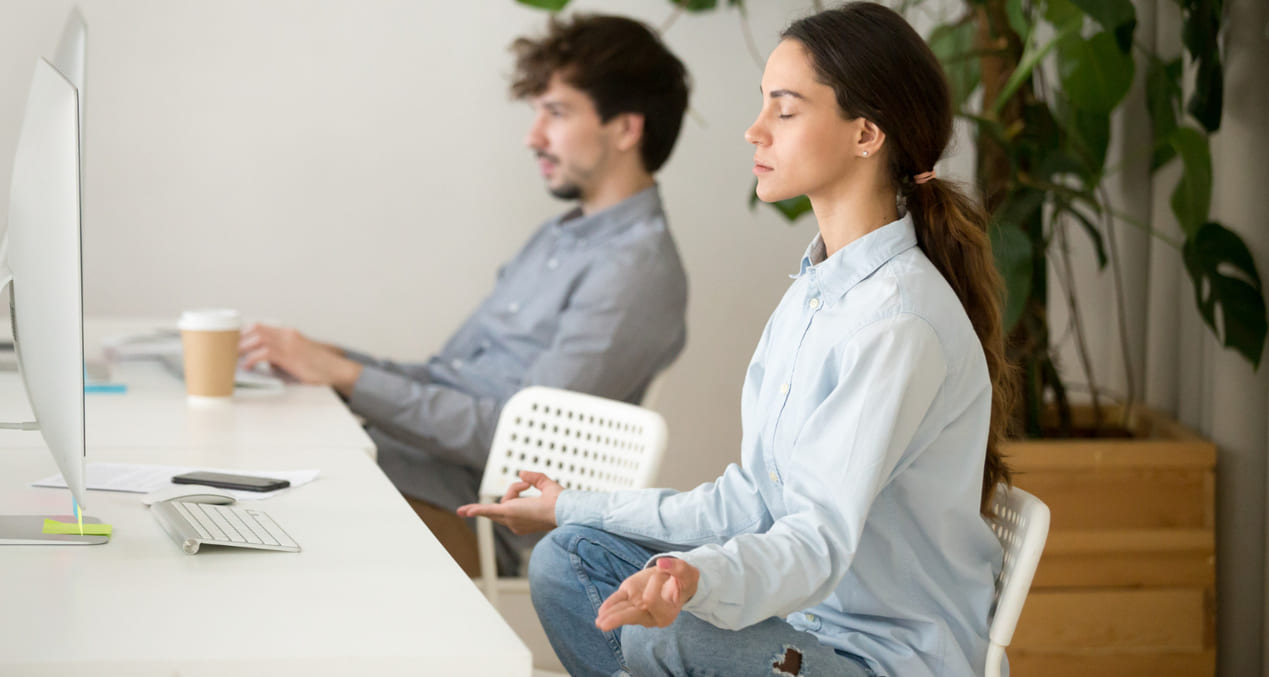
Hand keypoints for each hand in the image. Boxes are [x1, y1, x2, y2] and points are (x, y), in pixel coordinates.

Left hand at [239, 323, 360, 391]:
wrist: (336, 370)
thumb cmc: (317, 367)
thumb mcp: (295, 358)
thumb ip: (278, 357)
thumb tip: (260, 364)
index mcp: (288, 333)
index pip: (260, 327)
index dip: (243, 333)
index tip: (231, 341)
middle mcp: (287, 334)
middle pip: (255, 329)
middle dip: (238, 339)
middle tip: (226, 350)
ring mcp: (289, 343)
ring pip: (258, 338)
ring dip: (242, 347)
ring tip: (232, 357)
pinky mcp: (289, 355)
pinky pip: (264, 353)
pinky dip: (252, 358)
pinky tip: (247, 366)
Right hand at [456, 471, 562, 534]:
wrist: (564, 509)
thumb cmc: (560, 502)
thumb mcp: (546, 484)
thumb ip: (534, 478)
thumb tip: (521, 473)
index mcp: (522, 520)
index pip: (510, 502)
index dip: (518, 489)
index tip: (530, 485)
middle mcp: (515, 524)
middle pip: (502, 502)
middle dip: (514, 491)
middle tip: (527, 486)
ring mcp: (510, 520)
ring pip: (500, 498)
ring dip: (513, 490)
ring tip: (524, 489)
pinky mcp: (507, 512)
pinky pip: (486, 510)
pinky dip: (474, 510)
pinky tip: (462, 511)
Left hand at [594, 557, 698, 631]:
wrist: (675, 579)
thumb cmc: (683, 580)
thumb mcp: (688, 573)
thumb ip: (678, 568)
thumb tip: (662, 563)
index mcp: (667, 613)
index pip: (652, 600)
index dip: (654, 583)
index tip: (662, 571)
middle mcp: (651, 615)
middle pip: (632, 616)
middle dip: (618, 618)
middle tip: (603, 624)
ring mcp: (638, 608)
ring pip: (622, 612)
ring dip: (610, 616)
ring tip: (598, 622)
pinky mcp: (629, 597)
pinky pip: (618, 603)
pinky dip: (609, 607)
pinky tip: (601, 614)